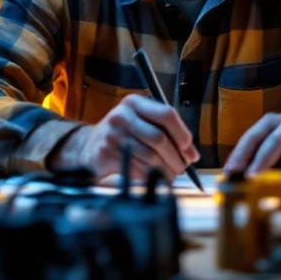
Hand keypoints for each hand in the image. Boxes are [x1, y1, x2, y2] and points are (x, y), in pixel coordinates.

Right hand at [49, 93, 198, 180]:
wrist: (88, 147)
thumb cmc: (124, 135)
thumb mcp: (143, 125)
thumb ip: (169, 135)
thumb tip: (192, 155)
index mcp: (134, 103)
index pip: (167, 114)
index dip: (182, 134)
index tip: (189, 149)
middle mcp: (122, 115)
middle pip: (160, 138)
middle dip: (176, 157)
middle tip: (183, 167)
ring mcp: (112, 134)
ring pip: (150, 156)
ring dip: (166, 169)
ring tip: (171, 174)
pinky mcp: (106, 154)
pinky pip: (137, 169)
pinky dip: (150, 176)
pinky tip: (153, 177)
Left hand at [223, 112, 280, 181]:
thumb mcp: (278, 147)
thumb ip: (258, 158)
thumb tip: (234, 178)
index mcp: (275, 121)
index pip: (254, 136)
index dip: (240, 154)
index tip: (230, 171)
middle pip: (274, 142)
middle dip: (260, 162)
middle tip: (249, 178)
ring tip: (272, 186)